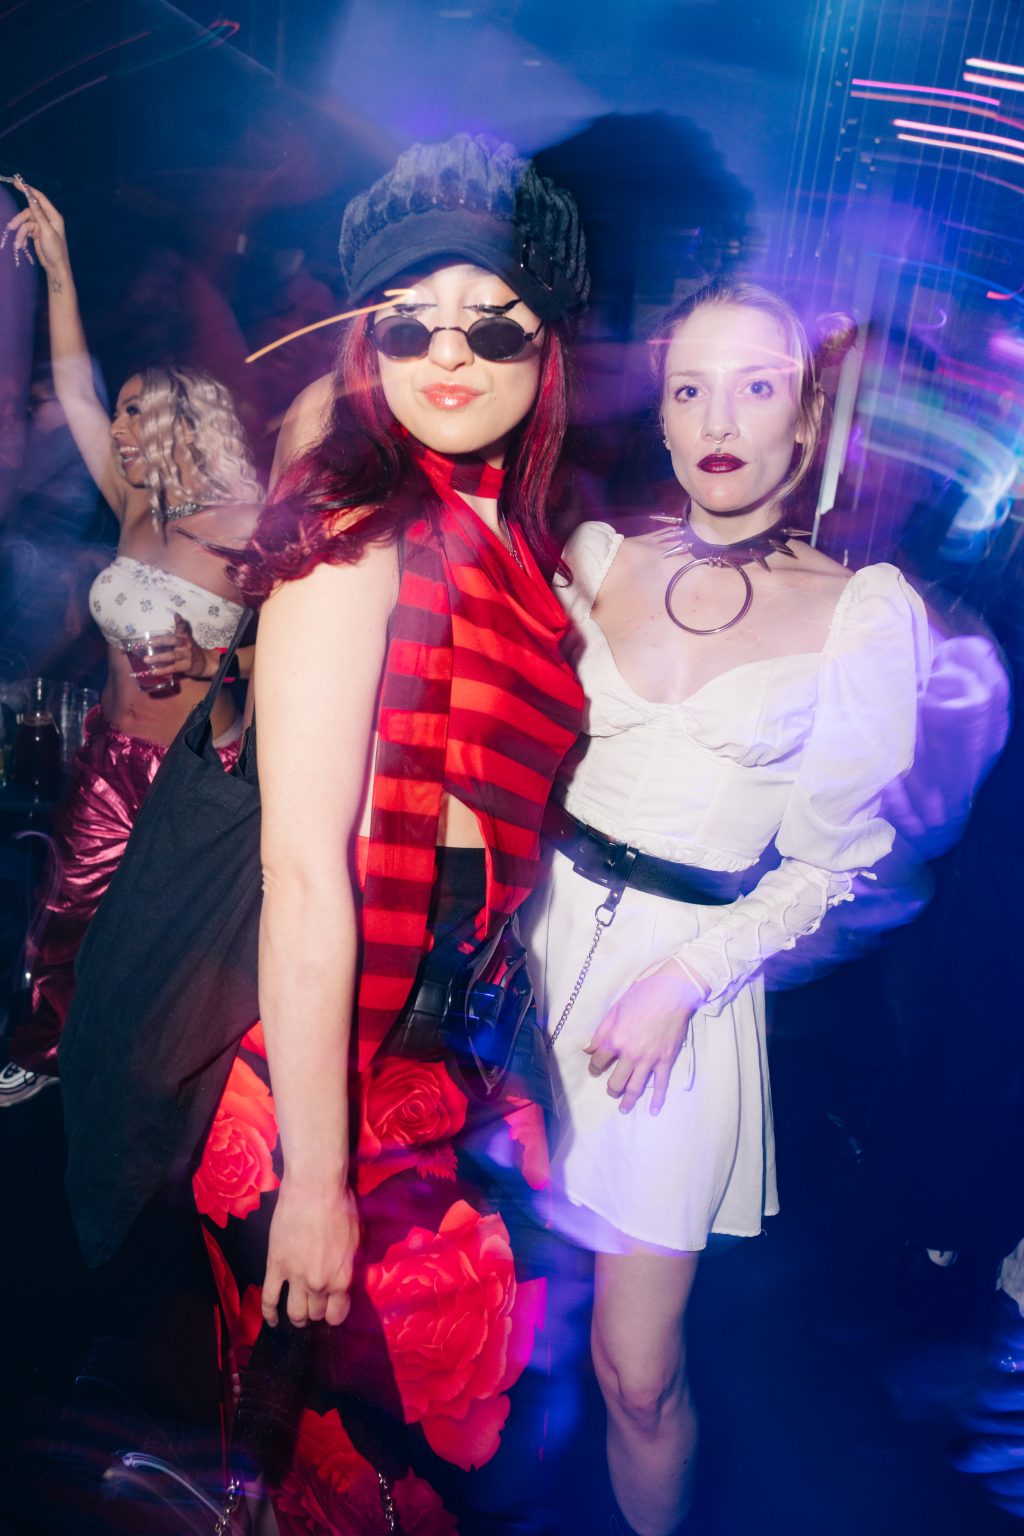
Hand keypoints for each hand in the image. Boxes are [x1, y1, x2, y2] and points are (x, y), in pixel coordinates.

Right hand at [2, 180, 70, 279]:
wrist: (55, 267)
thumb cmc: (56, 251)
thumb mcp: (47, 232)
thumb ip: (39, 215)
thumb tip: (31, 199)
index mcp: (53, 216)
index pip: (39, 198)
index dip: (28, 189)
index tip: (16, 182)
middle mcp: (47, 219)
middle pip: (28, 212)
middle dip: (19, 220)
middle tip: (11, 227)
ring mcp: (41, 226)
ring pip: (25, 223)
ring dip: (20, 233)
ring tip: (18, 244)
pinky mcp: (36, 233)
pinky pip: (25, 231)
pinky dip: (22, 237)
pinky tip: (22, 245)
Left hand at [144, 614, 214, 679]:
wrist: (204, 662)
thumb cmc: (190, 650)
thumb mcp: (185, 639)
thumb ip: (177, 631)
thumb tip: (168, 622)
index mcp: (184, 637)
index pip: (182, 627)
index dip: (179, 621)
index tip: (176, 615)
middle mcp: (186, 644)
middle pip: (174, 640)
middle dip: (161, 641)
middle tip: (148, 642)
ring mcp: (186, 655)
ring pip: (171, 655)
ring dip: (158, 657)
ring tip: (146, 659)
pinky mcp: (186, 666)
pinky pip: (173, 668)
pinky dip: (163, 670)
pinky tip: (154, 671)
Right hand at [263, 1176, 358, 1328]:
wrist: (315, 1188)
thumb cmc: (341, 1207)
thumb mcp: (357, 1239)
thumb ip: (351, 1265)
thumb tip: (347, 1279)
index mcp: (342, 1279)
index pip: (337, 1314)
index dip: (334, 1314)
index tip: (331, 1310)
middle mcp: (319, 1284)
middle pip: (315, 1313)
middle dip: (316, 1312)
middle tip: (314, 1306)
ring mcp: (295, 1277)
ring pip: (294, 1313)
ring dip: (296, 1318)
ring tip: (297, 1316)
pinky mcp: (275, 1267)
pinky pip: (269, 1299)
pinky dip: (268, 1314)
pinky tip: (271, 1320)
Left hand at [584, 959, 703, 1115]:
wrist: (672, 993)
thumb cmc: (642, 996)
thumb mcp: (615, 1009)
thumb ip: (601, 1032)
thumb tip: (589, 1049)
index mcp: (615, 1040)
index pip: (598, 1062)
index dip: (594, 1067)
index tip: (595, 1069)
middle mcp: (630, 1054)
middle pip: (616, 1081)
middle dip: (611, 1089)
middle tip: (611, 1090)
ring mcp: (649, 1059)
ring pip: (636, 1088)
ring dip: (628, 1101)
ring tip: (624, 1108)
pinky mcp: (665, 1060)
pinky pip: (661, 1084)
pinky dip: (658, 1099)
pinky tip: (653, 1110)